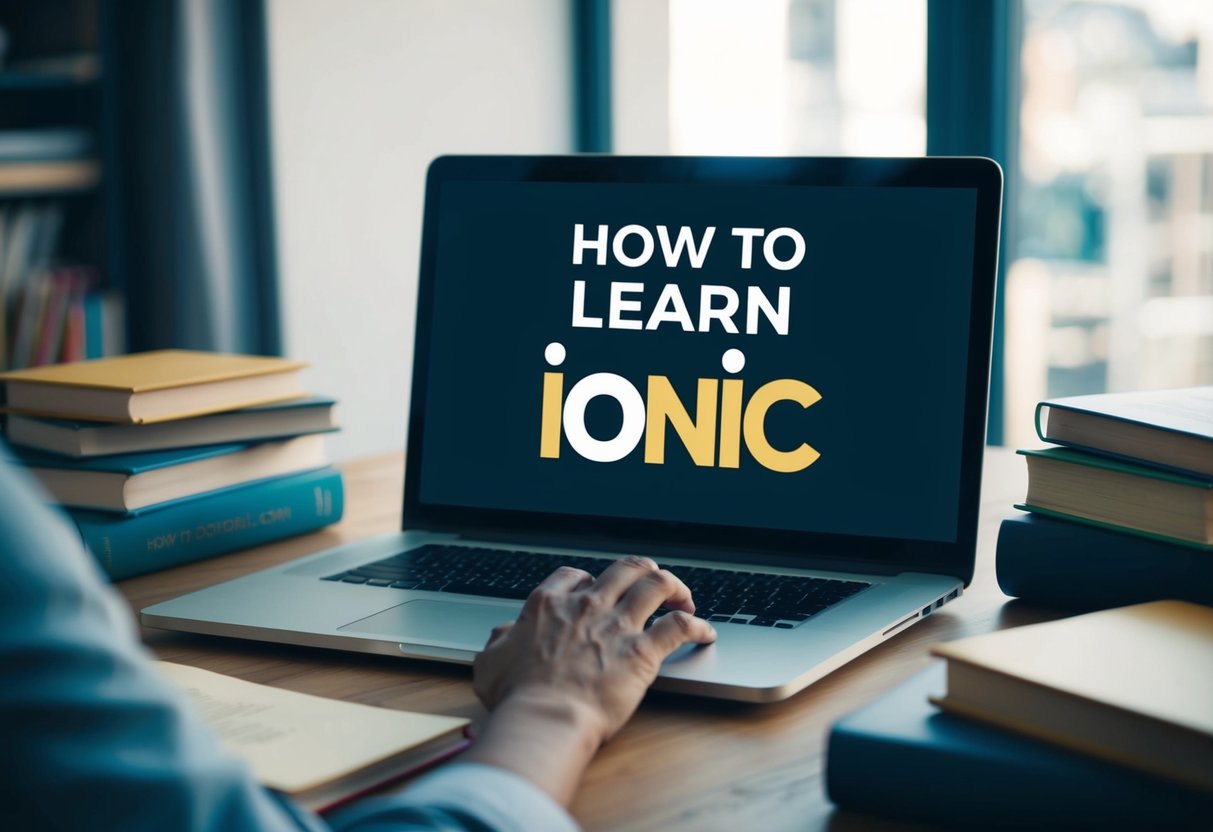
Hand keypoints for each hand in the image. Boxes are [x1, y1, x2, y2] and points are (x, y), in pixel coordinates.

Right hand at [463, 556, 716, 803]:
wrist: (545, 718)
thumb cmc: (516, 696)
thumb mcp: (490, 662)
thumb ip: (499, 641)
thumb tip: (505, 634)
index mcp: (549, 604)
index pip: (575, 575)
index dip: (589, 580)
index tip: (596, 591)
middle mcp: (587, 606)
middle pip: (623, 568)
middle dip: (641, 569)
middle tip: (650, 580)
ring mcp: (617, 626)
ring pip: (656, 584)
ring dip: (675, 586)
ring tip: (684, 597)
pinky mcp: (643, 652)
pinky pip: (680, 627)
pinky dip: (698, 626)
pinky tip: (706, 633)